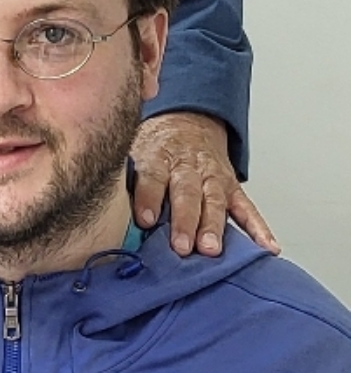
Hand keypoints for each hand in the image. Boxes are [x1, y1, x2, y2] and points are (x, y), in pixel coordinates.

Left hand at [131, 111, 279, 257]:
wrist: (186, 122)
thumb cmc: (155, 146)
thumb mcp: (134, 150)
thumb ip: (125, 175)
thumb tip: (104, 206)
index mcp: (159, 156)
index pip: (152, 175)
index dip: (148, 197)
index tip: (145, 219)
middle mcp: (187, 166)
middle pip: (187, 192)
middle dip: (184, 220)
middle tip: (181, 246)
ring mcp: (212, 177)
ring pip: (215, 201)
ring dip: (213, 227)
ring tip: (212, 250)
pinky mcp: (231, 186)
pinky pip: (247, 207)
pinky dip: (258, 227)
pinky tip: (267, 246)